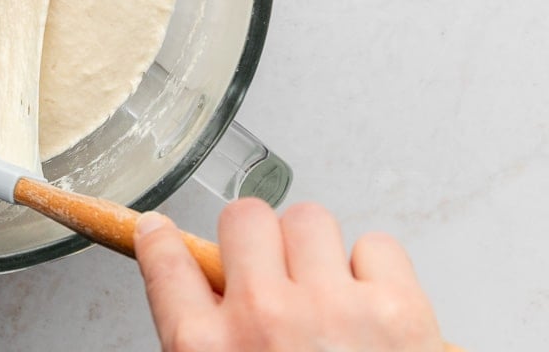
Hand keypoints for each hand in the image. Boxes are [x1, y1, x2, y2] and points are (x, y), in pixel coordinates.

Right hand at [135, 199, 442, 351]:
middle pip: (242, 219)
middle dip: (255, 241)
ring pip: (309, 219)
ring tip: (326, 292)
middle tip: (270, 272)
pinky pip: (375, 246)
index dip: (160, 241)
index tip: (161, 233)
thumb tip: (200, 300)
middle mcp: (260, 318)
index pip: (164, 261)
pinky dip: (375, 272)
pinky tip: (371, 309)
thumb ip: (203, 347)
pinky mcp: (397, 309)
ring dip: (315, 251)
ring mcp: (330, 308)